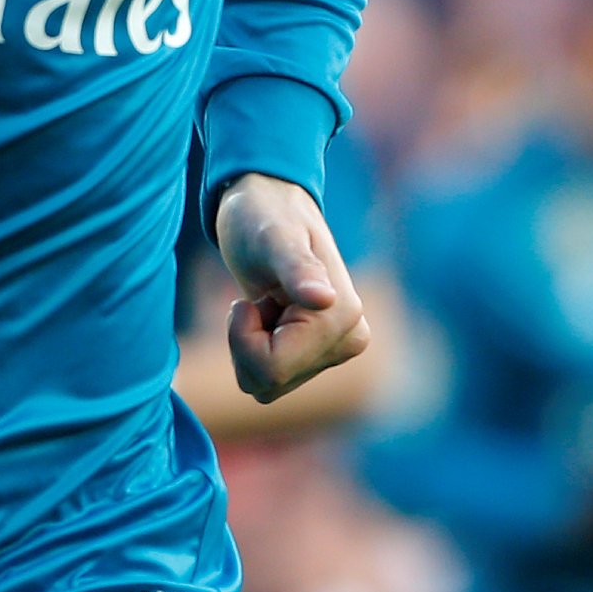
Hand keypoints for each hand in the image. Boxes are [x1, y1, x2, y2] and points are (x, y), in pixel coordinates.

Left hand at [214, 174, 370, 402]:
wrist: (268, 206)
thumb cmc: (263, 215)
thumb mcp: (272, 237)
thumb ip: (297, 269)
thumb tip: (326, 301)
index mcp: (342, 316)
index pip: (272, 369)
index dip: (242, 338)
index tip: (247, 300)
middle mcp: (350, 338)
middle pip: (269, 383)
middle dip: (245, 344)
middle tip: (256, 299)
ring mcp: (338, 348)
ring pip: (268, 385)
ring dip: (249, 345)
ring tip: (265, 302)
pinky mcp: (322, 353)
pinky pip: (270, 378)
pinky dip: (255, 349)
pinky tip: (269, 314)